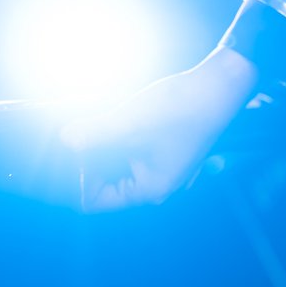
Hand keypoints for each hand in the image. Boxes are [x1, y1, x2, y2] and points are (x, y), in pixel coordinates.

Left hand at [60, 47, 259, 210]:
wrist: (222, 85)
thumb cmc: (182, 107)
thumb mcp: (130, 122)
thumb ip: (94, 134)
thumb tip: (63, 140)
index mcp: (151, 189)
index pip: (96, 201)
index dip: (79, 179)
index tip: (71, 152)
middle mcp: (156, 183)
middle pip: (104, 182)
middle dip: (87, 159)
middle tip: (74, 134)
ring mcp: (161, 164)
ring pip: (114, 162)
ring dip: (100, 145)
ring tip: (91, 123)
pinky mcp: (162, 146)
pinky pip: (127, 148)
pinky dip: (115, 135)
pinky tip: (111, 116)